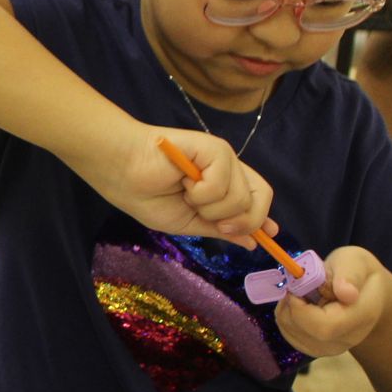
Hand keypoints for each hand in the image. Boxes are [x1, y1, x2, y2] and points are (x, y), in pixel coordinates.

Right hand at [81, 125, 277, 248]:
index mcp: (222, 186)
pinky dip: (200, 193)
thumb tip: (252, 242)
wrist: (121, 171)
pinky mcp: (215, 149)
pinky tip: (182, 181)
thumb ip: (219, 230)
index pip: (256, 200)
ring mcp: (223, 158)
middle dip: (243, 220)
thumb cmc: (146, 195)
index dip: (263, 218)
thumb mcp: (188, 222)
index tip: (269, 235)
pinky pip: (222, 185)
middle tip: (217, 224)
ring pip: (240, 199)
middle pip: (261, 199)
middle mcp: (228, 170)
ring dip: (209, 208)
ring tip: (184, 193)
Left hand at [274, 246, 389, 356]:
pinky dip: (287, 318)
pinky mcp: (317, 350)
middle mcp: (347, 339)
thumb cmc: (359, 273)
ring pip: (293, 335)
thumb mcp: (356, 261)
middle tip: (295, 286)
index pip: (325, 326)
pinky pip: (290, 336)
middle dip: (290, 307)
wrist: (367, 293)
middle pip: (306, 333)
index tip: (297, 286)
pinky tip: (299, 305)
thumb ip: (350, 274)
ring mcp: (332, 348)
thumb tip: (346, 293)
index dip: (301, 308)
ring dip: (286, 311)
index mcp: (361, 316)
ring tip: (300, 294)